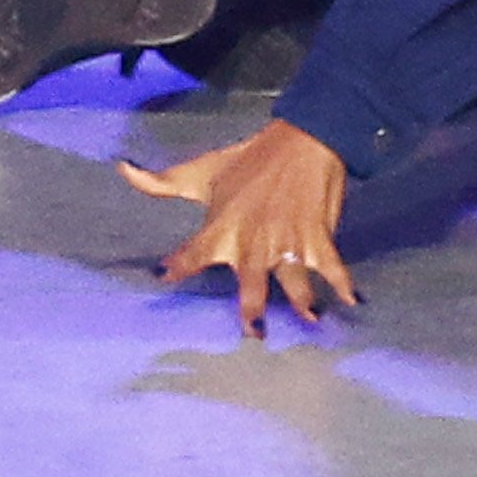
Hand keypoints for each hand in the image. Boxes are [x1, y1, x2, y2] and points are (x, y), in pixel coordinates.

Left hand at [116, 119, 360, 329]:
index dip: (178, 268)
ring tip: (309, 321)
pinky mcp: (317, 240)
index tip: (165, 279)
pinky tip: (353, 300)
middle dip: (251, 312)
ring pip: (294, 285)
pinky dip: (345, 284)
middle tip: (253, 335)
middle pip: (250, 288)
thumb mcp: (201, 171)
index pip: (192, 256)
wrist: (302, 141)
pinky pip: (333, 269)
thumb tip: (123, 169)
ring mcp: (287, 245)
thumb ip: (161, 182)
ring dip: (302, 303)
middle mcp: (253, 244)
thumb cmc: (248, 159)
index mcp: (222, 229)